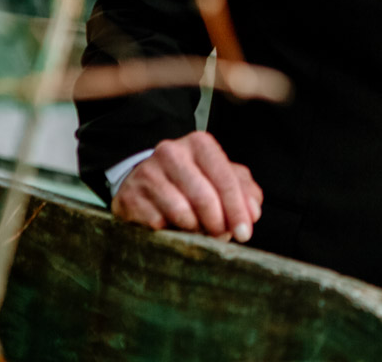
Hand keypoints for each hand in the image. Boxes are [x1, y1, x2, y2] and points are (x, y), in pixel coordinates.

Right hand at [111, 131, 261, 241]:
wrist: (144, 181)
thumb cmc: (191, 180)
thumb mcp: (221, 177)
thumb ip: (243, 190)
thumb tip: (252, 213)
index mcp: (199, 144)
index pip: (225, 179)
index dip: (237, 209)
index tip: (245, 233)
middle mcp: (171, 152)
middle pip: (204, 197)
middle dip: (218, 224)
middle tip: (222, 236)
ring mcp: (147, 174)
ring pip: (181, 212)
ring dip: (195, 230)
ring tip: (199, 231)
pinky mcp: (129, 197)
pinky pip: (158, 224)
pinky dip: (171, 233)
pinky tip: (174, 229)